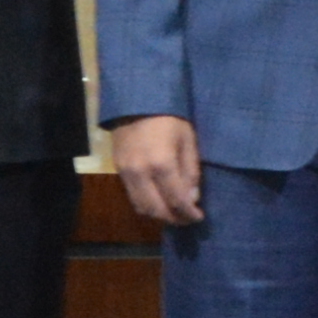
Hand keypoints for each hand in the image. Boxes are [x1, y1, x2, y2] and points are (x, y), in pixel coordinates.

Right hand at [110, 114, 205, 228]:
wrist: (136, 99)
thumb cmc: (169, 116)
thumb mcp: (188, 139)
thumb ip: (191, 171)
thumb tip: (192, 198)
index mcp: (162, 164)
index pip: (176, 201)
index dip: (188, 214)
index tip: (199, 217)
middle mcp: (141, 173)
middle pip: (157, 210)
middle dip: (174, 219)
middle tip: (187, 219)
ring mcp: (126, 172)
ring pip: (141, 207)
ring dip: (159, 215)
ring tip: (174, 213)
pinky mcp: (117, 169)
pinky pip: (131, 196)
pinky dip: (146, 204)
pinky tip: (158, 201)